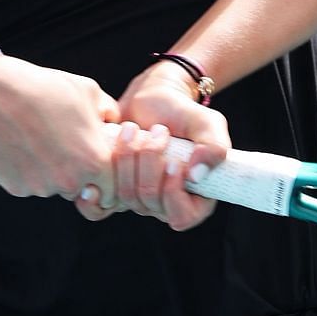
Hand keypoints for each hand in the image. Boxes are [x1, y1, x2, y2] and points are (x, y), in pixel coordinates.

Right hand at [0, 53, 121, 203]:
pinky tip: (22, 144)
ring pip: (55, 186)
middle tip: (63, 142)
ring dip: (52, 170)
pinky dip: (29, 170)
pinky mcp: (16, 188)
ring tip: (39, 137)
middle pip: (83, 188)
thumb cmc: (43, 89)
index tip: (96, 161)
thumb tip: (118, 129)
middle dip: (79, 172)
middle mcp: (69, 181)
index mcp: (94, 160)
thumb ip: (110, 116)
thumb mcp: (90, 91)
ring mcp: (40, 188)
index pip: (113, 187)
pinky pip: (31, 185)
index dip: (107, 175)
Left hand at [95, 63, 231, 231]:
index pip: (181, 217)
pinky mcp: (115, 189)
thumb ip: (214, 147)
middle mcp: (166, 204)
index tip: (173, 162)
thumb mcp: (208, 123)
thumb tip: (195, 175)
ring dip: (128, 158)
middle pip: (149, 201)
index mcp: (195, 198)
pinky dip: (102, 180)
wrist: (153, 98)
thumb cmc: (184, 112)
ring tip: (134, 129)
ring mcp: (139, 199)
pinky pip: (102, 202)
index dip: (173, 192)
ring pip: (126, 196)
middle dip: (149, 162)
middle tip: (157, 130)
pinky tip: (108, 154)